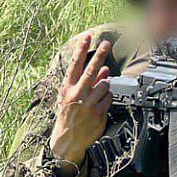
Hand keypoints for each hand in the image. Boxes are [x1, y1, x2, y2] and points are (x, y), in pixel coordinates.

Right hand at [49, 34, 111, 167]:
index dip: (81, 50)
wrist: (67, 139)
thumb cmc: (68, 114)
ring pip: (104, 85)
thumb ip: (86, 82)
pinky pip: (109, 98)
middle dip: (99, 55)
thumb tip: (103, 69)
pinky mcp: (99, 113)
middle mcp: (77, 94)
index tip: (87, 37)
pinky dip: (107, 99)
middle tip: (106, 44)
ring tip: (96, 95)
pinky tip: (99, 105)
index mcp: (67, 89)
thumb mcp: (71, 96)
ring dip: (104, 87)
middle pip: (91, 70)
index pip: (75, 65)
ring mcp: (88, 104)